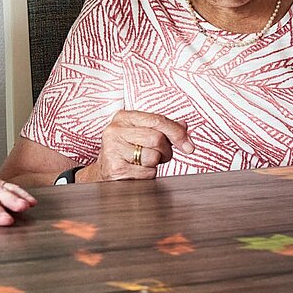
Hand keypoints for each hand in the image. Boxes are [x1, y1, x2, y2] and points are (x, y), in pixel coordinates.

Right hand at [79, 110, 193, 181]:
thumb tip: (184, 126)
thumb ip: (162, 128)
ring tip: (144, 163)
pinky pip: (147, 173)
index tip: (189, 146)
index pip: (157, 120)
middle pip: (157, 138)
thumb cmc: (125, 151)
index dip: (177, 133)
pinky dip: (148, 175)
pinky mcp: (116, 168)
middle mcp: (115, 130)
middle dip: (165, 151)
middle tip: (160, 156)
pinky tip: (137, 171)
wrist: (104, 172)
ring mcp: (113, 149)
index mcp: (124, 117)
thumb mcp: (141, 134)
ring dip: (155, 164)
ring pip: (153, 156)